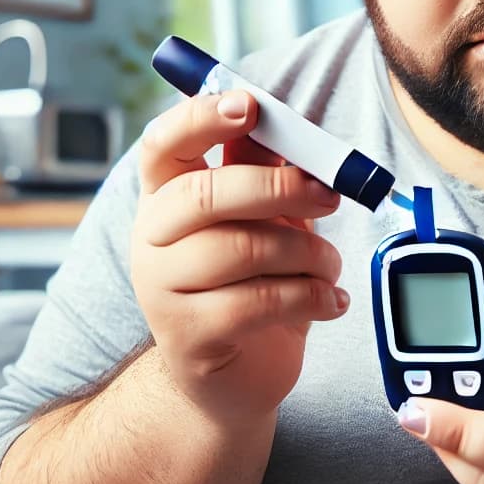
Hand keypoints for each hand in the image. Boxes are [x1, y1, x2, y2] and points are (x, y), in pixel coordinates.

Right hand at [130, 90, 346, 425]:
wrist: (235, 378)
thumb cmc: (252, 285)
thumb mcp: (261, 220)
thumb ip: (264, 170)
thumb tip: (286, 121)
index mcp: (164, 199)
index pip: (163, 145)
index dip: (199, 117)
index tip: (249, 105)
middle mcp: (151, 240)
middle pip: (205, 195)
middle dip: (280, 188)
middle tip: (332, 193)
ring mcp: (162, 292)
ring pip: (242, 249)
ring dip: (308, 252)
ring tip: (330, 265)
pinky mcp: (189, 338)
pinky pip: (258, 302)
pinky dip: (310, 296)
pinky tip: (331, 300)